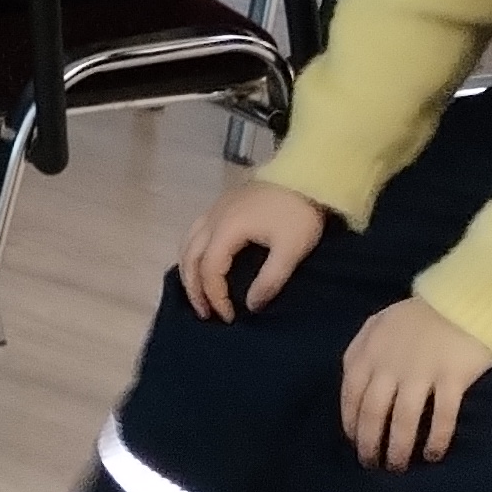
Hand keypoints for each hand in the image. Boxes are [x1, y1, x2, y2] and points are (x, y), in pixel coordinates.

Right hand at [177, 180, 330, 321]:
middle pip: (190, 258)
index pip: (210, 270)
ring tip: (199, 293)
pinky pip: (194, 233)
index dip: (215, 297)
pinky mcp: (220, 205)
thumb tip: (251, 306)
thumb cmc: (298, 213)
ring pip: (187, 244)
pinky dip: (192, 254)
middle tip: (205, 314)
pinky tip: (203, 263)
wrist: (304, 174)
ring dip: (188, 271)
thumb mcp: (291, 250)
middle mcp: (213, 219)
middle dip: (194, 289)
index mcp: (227, 229)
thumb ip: (270, 280)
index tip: (229, 317)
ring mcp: (214, 209)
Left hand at [341, 297, 491, 469]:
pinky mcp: (451, 378)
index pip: (351, 394)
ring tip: (397, 466)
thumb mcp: (380, 324)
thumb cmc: (419, 315)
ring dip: (397, 448)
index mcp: (369, 350)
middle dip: (369, 442)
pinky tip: (432, 455)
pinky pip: (441, 416)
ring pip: (402, 420)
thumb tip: (352, 383)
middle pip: (372, 412)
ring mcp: (420, 372)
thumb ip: (362, 350)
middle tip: (372, 464)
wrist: (463, 300)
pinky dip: (435, 439)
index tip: (354, 442)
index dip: (350, 422)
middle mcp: (390, 364)